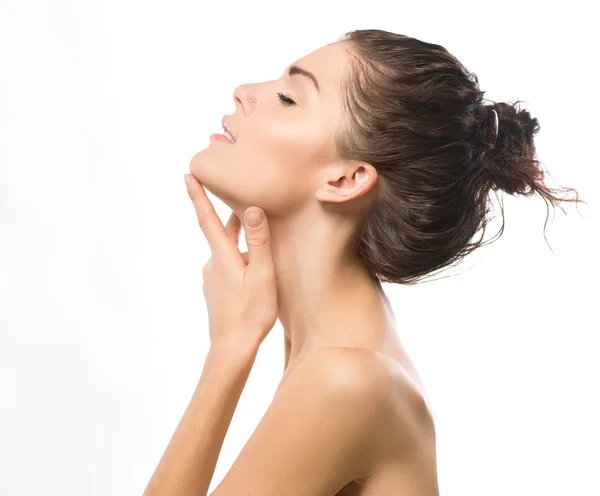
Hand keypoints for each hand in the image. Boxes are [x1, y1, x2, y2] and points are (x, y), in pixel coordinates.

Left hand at [184, 174, 277, 351]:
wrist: (232, 349)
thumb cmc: (251, 314)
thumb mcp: (262, 276)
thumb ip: (258, 242)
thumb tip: (252, 209)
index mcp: (222, 256)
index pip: (207, 218)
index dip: (197, 195)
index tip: (188, 175)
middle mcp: (213, 264)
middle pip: (221, 232)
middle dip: (230, 216)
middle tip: (239, 198)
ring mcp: (212, 279)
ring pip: (228, 251)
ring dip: (240, 242)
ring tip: (259, 241)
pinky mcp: (216, 291)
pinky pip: (228, 266)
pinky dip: (240, 260)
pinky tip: (254, 270)